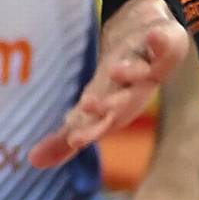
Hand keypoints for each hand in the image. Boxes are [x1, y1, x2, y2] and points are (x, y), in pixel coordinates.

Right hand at [32, 0, 190, 167]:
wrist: (152, 46)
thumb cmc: (118, 85)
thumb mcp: (89, 110)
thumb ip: (63, 139)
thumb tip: (33, 162)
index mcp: (113, 109)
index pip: (99, 123)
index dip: (89, 131)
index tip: (74, 139)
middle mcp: (133, 92)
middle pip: (122, 101)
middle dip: (108, 105)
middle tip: (89, 106)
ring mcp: (151, 68)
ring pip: (141, 72)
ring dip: (130, 72)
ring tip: (116, 70)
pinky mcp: (165, 46)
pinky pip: (164, 44)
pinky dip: (161, 42)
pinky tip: (155, 38)